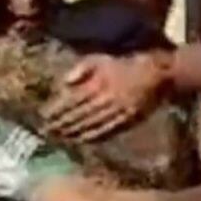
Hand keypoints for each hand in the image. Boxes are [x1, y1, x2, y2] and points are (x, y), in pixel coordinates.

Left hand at [43, 53, 164, 140]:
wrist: (157, 74)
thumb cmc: (124, 65)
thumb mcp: (101, 59)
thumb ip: (81, 69)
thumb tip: (64, 83)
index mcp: (99, 83)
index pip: (71, 101)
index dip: (56, 110)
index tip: (43, 117)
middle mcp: (107, 99)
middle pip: (79, 116)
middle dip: (61, 124)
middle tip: (46, 132)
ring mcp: (118, 112)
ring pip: (91, 126)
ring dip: (73, 133)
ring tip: (59, 137)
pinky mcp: (127, 121)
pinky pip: (106, 132)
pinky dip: (91, 138)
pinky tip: (80, 141)